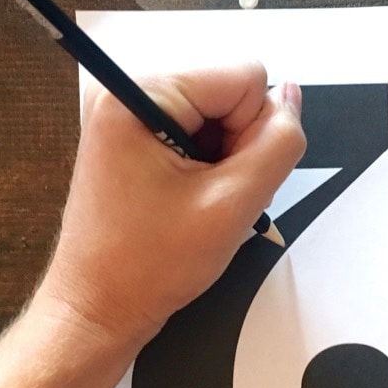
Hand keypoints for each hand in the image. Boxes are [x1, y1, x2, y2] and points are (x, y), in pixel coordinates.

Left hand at [36, 63, 304, 354]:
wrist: (97, 310)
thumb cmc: (147, 266)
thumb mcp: (234, 204)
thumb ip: (279, 143)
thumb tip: (291, 97)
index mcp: (139, 94)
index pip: (245, 78)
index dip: (254, 132)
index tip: (224, 181)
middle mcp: (126, 93)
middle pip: (230, 93)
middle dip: (237, 147)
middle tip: (210, 199)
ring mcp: (127, 115)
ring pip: (218, 116)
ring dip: (223, 162)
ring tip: (195, 204)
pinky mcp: (131, 137)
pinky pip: (195, 133)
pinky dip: (206, 168)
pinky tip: (186, 202)